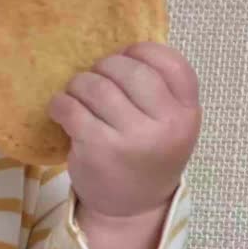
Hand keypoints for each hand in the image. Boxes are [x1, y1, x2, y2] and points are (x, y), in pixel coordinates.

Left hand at [49, 42, 201, 221]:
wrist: (133, 205)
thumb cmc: (147, 151)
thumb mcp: (168, 121)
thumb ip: (156, 87)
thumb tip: (116, 43)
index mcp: (187, 112)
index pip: (170, 61)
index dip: (141, 52)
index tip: (126, 59)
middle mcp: (167, 124)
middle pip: (126, 69)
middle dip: (103, 68)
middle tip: (97, 81)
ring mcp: (133, 138)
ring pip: (94, 85)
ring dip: (78, 86)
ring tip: (79, 98)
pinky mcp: (99, 148)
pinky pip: (70, 107)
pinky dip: (60, 104)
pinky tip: (63, 112)